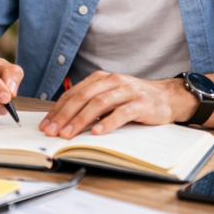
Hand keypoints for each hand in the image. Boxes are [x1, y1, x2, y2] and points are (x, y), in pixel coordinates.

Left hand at [39, 71, 197, 137]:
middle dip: (64, 116)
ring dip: (80, 120)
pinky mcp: (140, 103)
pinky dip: (108, 123)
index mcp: (101, 79)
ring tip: (68, 134)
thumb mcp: (111, 97)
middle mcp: (112, 81)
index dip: (57, 109)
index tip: (45, 125)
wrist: (168, 97)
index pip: (74, 94)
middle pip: (82, 98)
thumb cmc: (135, 99)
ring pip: (98, 104)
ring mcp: (127, 91)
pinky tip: (97, 133)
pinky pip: (121, 113)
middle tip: (52, 131)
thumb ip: (91, 104)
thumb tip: (64, 121)